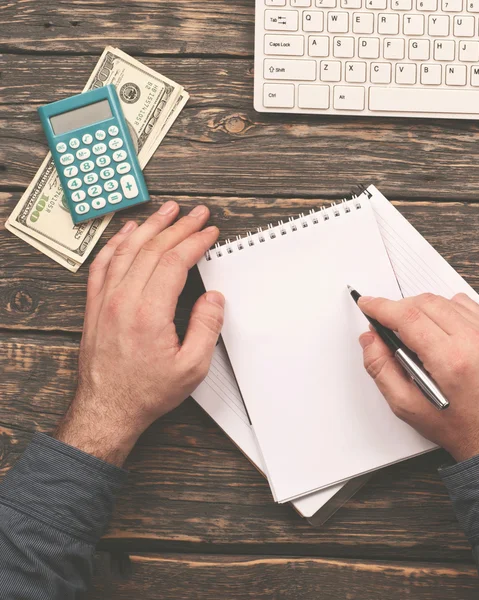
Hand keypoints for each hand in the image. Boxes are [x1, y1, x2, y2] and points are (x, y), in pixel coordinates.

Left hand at [55, 201, 223, 466]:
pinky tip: (126, 232)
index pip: (174, 261)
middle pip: (152, 249)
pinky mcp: (94, 306)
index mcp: (149, 313)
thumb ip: (206, 327)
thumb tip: (213, 298)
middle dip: (178, 226)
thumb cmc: (146, 392)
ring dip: (149, 226)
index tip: (209, 232)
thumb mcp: (191, 367)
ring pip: (127, 250)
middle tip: (196, 213)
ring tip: (166, 210)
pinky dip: (116, 243)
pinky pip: (102, 264)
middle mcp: (123, 300)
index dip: (195, 242)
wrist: (106, 409)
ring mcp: (105, 300)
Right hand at [358, 293, 478, 461]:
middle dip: (397, 308)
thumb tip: (370, 339)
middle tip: (384, 324)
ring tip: (409, 329)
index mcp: (450, 360)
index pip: (408, 317)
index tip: (367, 304)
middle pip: (424, 303)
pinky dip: (443, 308)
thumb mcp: (405, 404)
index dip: (381, 307)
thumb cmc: (455, 424)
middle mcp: (472, 341)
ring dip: (419, 307)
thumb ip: (380, 368)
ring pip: (442, 300)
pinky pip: (463, 304)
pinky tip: (435, 325)